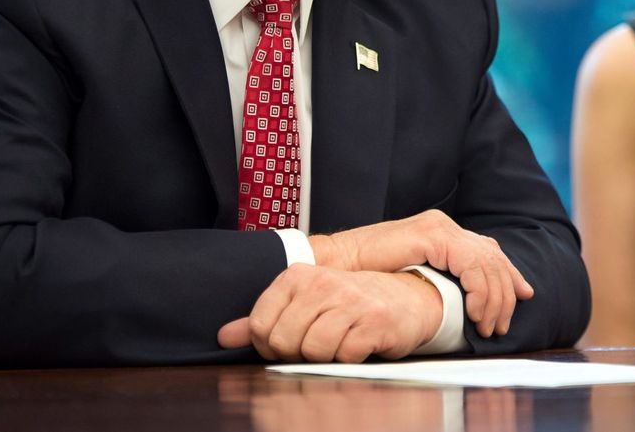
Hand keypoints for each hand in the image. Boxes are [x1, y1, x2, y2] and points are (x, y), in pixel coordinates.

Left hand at [217, 265, 442, 361]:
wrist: (409, 298)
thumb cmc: (352, 302)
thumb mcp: (306, 303)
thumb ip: (263, 318)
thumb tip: (225, 336)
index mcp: (298, 276)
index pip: (260, 326)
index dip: (270, 346)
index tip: (290, 340)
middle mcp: (323, 283)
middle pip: (282, 342)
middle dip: (297, 354)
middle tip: (318, 343)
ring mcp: (350, 300)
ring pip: (311, 351)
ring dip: (325, 357)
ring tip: (340, 340)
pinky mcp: (373, 321)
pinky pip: (343, 356)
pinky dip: (349, 358)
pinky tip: (359, 343)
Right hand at [310, 209, 533, 337]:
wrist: (336, 265)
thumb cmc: (368, 277)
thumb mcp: (413, 277)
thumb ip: (440, 278)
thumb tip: (464, 297)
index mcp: (443, 233)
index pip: (488, 252)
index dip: (510, 275)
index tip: (523, 297)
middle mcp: (444, 225)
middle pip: (493, 257)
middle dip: (505, 294)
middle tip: (501, 325)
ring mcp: (438, 227)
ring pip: (486, 262)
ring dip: (493, 298)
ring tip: (488, 327)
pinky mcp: (430, 235)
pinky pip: (470, 264)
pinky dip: (478, 290)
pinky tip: (474, 312)